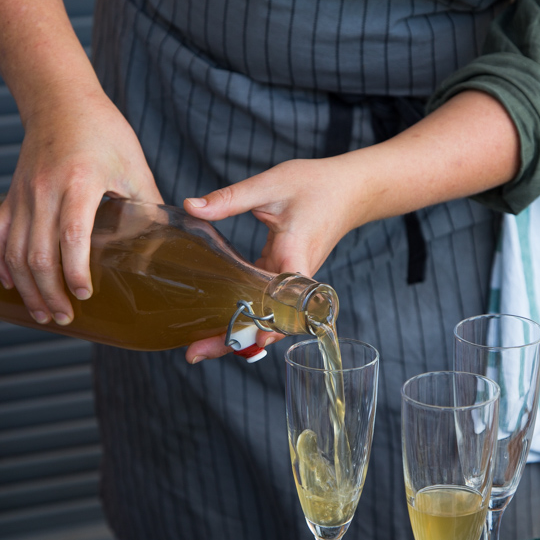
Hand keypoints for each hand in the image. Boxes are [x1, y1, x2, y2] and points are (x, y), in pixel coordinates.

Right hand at [0, 88, 161, 324]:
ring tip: (44, 313)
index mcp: (79, 183)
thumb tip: (168, 240)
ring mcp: (23, 194)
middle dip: (50, 292)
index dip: (75, 271)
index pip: (71, 236)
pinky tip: (11, 285)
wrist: (60, 99)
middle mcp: (44, 191)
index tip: (85, 295)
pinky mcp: (12, 195)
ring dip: (27, 287)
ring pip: (14, 250)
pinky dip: (2, 263)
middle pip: (37, 253)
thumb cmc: (102, 129)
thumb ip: (148, 204)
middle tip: (65, 317)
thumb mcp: (134, 164)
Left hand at [183, 156, 366, 362]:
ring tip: (198, 346)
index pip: (287, 299)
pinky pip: (262, 301)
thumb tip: (190, 206)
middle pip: (267, 319)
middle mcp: (295, 275)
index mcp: (295, 256)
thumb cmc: (316, 185)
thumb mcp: (270, 185)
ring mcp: (290, 280)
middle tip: (195, 354)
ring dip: (234, 330)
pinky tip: (215, 321)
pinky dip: (241, 312)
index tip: (256, 342)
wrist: (349, 190)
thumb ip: (230, 198)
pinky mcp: (283, 275)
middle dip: (234, 338)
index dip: (273, 323)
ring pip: (263, 314)